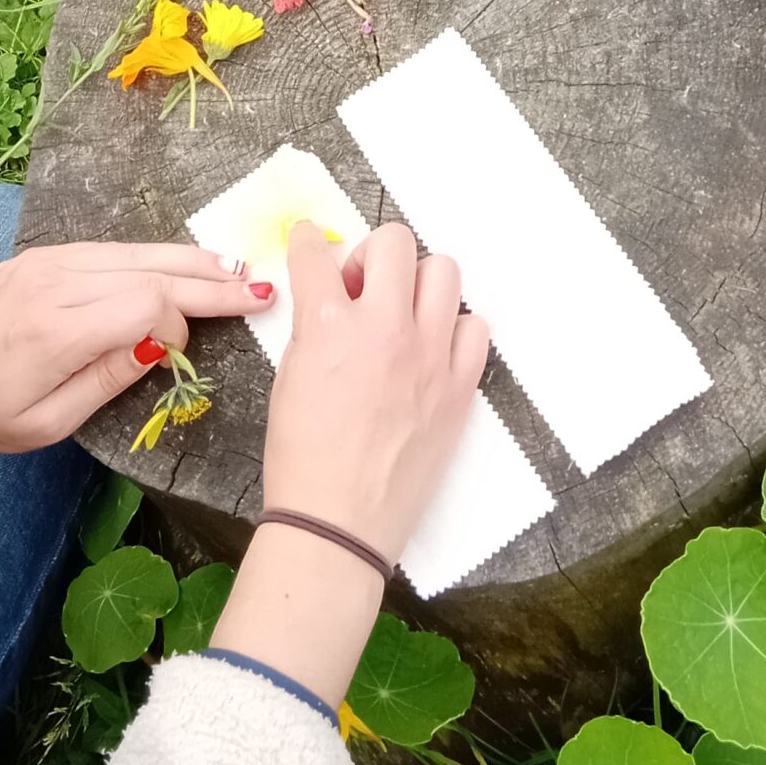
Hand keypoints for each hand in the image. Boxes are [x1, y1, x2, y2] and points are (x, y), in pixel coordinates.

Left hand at [0, 244, 268, 450]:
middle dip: (209, 280)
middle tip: (260, 288)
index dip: (178, 323)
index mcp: (54, 331)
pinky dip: (157, 257)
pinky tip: (188, 263)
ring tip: (237, 271)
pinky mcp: (46, 253)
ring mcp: (50, 261)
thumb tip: (160, 344)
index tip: (182, 350)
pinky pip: (114, 250)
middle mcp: (55, 283)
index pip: (144, 304)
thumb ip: (108, 380)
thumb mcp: (47, 422)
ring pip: (137, 251)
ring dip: (191, 262)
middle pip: (150, 269)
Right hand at [208, 220, 487, 708]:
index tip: (311, 245)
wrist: (338, 522)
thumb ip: (313, 327)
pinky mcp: (460, 386)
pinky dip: (454, 328)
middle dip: (371, 255)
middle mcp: (384, 329)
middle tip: (360, 288)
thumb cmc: (302, 459)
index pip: (316, 252)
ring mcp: (430, 355)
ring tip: (402, 314)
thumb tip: (331, 297)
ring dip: (417, 283)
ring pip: (444, 271)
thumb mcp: (289, 378)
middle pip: (394, 242)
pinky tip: (432, 349)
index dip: (308, 243)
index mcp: (328, 326)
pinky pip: (476, 326)